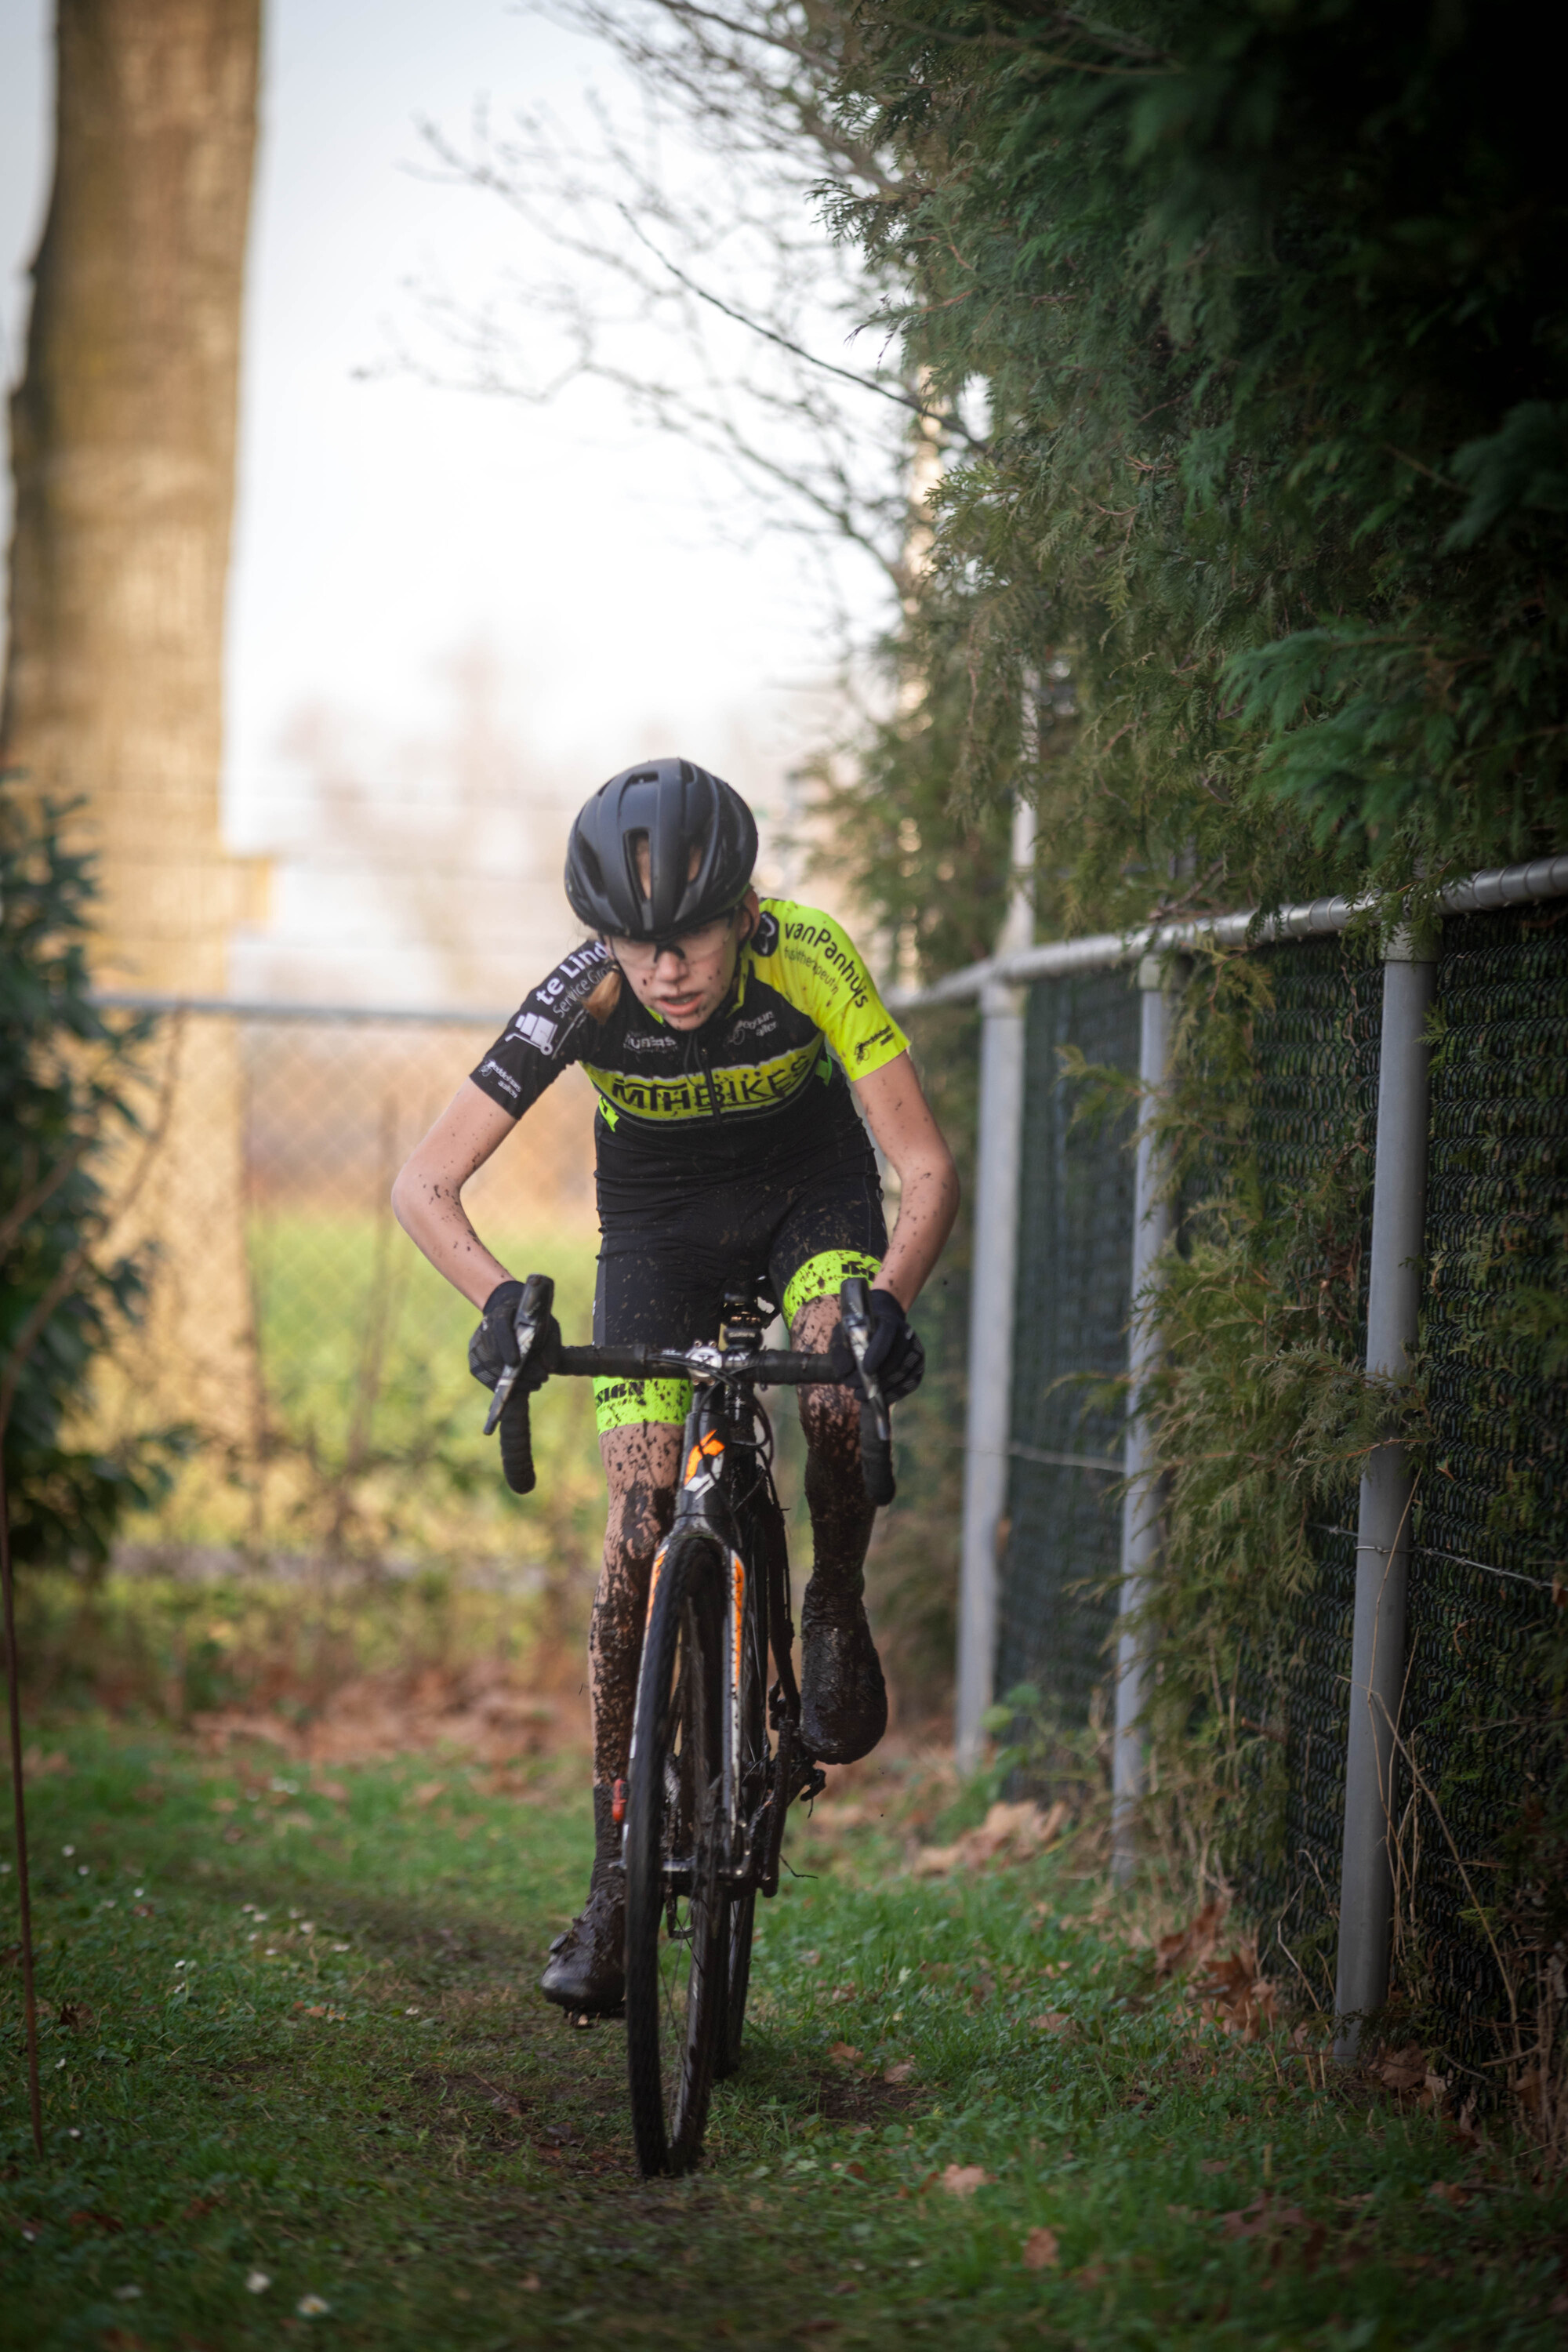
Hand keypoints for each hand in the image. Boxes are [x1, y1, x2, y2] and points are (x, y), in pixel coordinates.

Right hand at [468, 1279, 558, 1391]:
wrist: (513, 1316)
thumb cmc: (533, 1322)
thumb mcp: (548, 1327)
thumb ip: (551, 1344)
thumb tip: (550, 1367)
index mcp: (502, 1313)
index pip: (500, 1327)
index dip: (506, 1345)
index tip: (515, 1362)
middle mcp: (485, 1328)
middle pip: (494, 1353)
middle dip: (518, 1372)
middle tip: (541, 1380)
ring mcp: (477, 1344)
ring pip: (489, 1369)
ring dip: (513, 1382)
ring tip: (535, 1384)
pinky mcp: (475, 1359)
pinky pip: (485, 1377)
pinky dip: (503, 1385)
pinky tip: (521, 1388)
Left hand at [831, 1288, 924, 1402]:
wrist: (878, 1330)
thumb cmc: (857, 1334)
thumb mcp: (842, 1336)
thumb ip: (840, 1351)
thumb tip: (847, 1371)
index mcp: (888, 1321)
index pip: (886, 1335)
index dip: (878, 1353)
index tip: (866, 1371)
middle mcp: (906, 1334)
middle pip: (896, 1360)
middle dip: (875, 1378)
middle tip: (854, 1387)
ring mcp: (915, 1350)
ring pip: (903, 1374)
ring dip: (882, 1389)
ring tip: (860, 1394)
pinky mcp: (918, 1366)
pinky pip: (909, 1384)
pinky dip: (893, 1395)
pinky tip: (877, 1400)